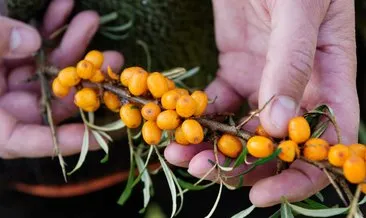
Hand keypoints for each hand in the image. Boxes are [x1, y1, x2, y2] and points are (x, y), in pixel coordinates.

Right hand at [0, 0, 122, 158]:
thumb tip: (30, 40)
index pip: (27, 142)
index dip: (66, 141)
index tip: (104, 136)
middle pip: (50, 98)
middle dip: (83, 77)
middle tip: (112, 59)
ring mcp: (3, 77)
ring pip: (47, 67)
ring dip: (71, 43)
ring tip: (91, 19)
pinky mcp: (6, 53)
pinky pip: (32, 42)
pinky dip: (48, 24)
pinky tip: (65, 5)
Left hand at [164, 0, 358, 206]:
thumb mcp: (299, 12)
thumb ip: (292, 65)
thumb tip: (279, 125)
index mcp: (330, 80)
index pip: (326, 143)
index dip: (299, 176)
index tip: (262, 194)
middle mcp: (297, 89)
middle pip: (275, 147)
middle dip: (239, 166)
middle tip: (200, 169)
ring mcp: (263, 82)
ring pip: (240, 130)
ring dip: (210, 146)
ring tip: (178, 154)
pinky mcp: (233, 71)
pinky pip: (216, 104)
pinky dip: (197, 117)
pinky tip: (177, 123)